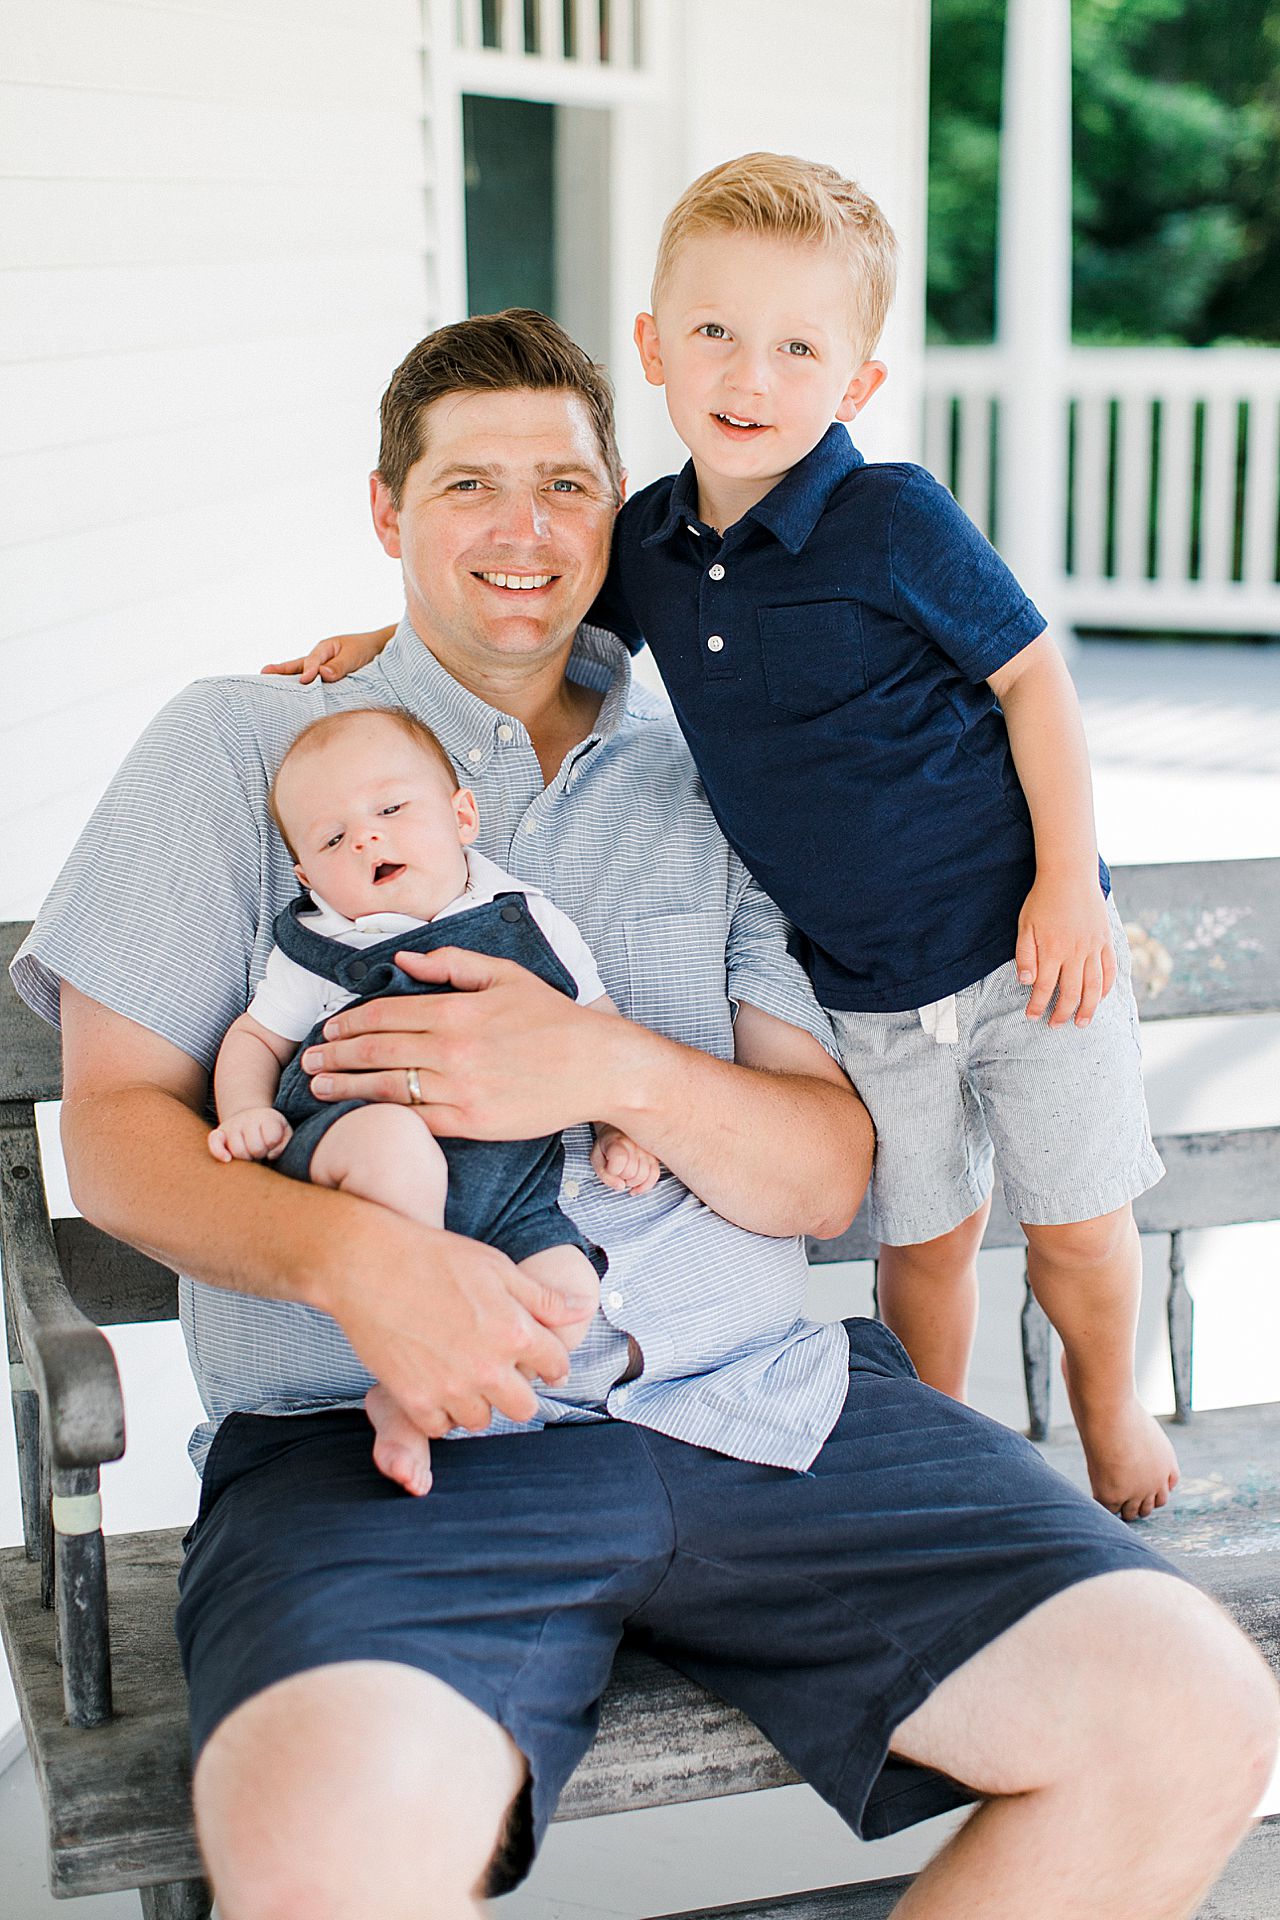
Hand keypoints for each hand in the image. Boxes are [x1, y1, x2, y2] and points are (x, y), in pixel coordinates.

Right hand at [208, 1107, 292, 1161]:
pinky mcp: (219, 1133)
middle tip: (262, 1151)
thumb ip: (284, 1144)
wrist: (252, 1117)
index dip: (275, 1148)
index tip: (274, 1146)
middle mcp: (248, 1118)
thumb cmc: (272, 1130)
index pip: (272, 1139)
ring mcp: (232, 1125)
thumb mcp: (285, 1134)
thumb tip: (270, 1155)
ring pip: (238, 1152)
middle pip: (255, 1148)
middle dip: (261, 1154)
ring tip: (251, 1153)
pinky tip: (227, 1160)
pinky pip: (214, 1143)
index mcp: (267, 1117)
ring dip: (246, 1158)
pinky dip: (219, 1152)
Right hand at [260, 625, 394, 683]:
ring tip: (267, 686)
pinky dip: (301, 692)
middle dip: (280, 671)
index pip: (312, 661)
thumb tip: (323, 673)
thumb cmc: (366, 651)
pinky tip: (293, 701)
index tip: (305, 681)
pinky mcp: (325, 681)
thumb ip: (340, 665)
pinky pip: (311, 686)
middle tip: (262, 673)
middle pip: (296, 666)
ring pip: (300, 675)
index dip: (309, 671)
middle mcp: (318, 659)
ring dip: (286, 681)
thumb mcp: (355, 655)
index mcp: (324, 649)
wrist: (379, 651)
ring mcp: (319, 670)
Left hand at [299, 946, 630, 1138]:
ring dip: (345, 1087)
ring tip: (318, 1086)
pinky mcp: (472, 1123)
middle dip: (333, 1055)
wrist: (598, 1066)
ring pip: (386, 1088)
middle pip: (375, 1052)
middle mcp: (452, 1050)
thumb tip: (403, 962)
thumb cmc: (554, 1019)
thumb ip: (451, 963)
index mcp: (456, 1010)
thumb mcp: (505, 975)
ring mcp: (460, 1089)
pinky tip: (361, 1114)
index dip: (348, 1021)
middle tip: (308, 1059)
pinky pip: (416, 1120)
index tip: (328, 1027)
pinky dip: (383, 1116)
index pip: (384, 1014)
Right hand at [323, 1217, 587, 1437]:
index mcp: (514, 1332)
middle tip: (502, 1374)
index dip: (552, 1363)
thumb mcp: (498, 1267)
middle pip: (523, 1407)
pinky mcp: (414, 1399)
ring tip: (466, 1378)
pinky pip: (441, 1427)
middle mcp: (488, 1367)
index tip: (542, 1363)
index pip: (555, 1366)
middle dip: (518, 1391)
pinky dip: (442, 1413)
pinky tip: (437, 1387)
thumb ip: (543, 1298)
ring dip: (479, 1403)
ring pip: (482, 1420)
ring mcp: (450, 1387)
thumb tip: (583, 1310)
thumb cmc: (435, 1258)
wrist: (368, 1264)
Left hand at [591, 1124, 660, 1194]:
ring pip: (643, 1176)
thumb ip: (604, 1174)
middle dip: (621, 1177)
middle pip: (630, 1173)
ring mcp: (647, 1150)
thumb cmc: (606, 1147)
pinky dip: (645, 1186)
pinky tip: (635, 1187)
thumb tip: (621, 1186)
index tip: (608, 1167)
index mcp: (617, 1141)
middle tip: (617, 1171)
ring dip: (632, 1182)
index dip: (612, 1171)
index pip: (619, 1161)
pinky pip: (655, 1176)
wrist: (619, 1131)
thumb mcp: (596, 1158)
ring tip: (625, 1175)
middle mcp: (635, 1143)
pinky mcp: (655, 1156)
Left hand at [1016, 878, 1116, 1025]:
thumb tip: (1026, 982)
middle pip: (1071, 992)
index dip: (1038, 1005)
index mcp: (1052, 950)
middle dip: (1062, 1013)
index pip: (1044, 987)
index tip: (1032, 1017)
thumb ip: (1025, 955)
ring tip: (1082, 1023)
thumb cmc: (1043, 900)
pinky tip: (1100, 998)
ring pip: (1094, 986)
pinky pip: (1109, 970)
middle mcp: (1075, 952)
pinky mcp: (1106, 941)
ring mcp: (1093, 947)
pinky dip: (1106, 987)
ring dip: (1088, 1008)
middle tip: (1055, 1025)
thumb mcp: (1025, 926)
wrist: (1070, 875)